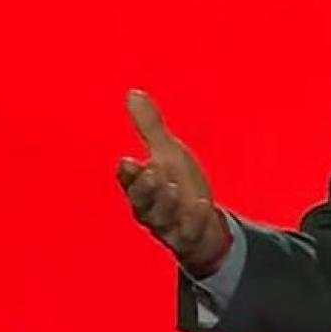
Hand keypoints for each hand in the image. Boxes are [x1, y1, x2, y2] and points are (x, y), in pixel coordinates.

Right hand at [115, 89, 229, 273]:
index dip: (128, 174)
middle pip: (143, 202)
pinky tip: (203, 204)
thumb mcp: (167, 153)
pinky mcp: (190, 238)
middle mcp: (151, 208)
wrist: (202, 223)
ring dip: (167, 203)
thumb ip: (149, 127)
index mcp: (142, 187)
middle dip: (144, 188)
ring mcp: (171, 226)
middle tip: (151, 171)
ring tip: (173, 187)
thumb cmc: (179, 183)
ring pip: (163, 219)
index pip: (130, 181)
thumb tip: (132, 92)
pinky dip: (195, 220)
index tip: (127, 161)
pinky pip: (190, 233)